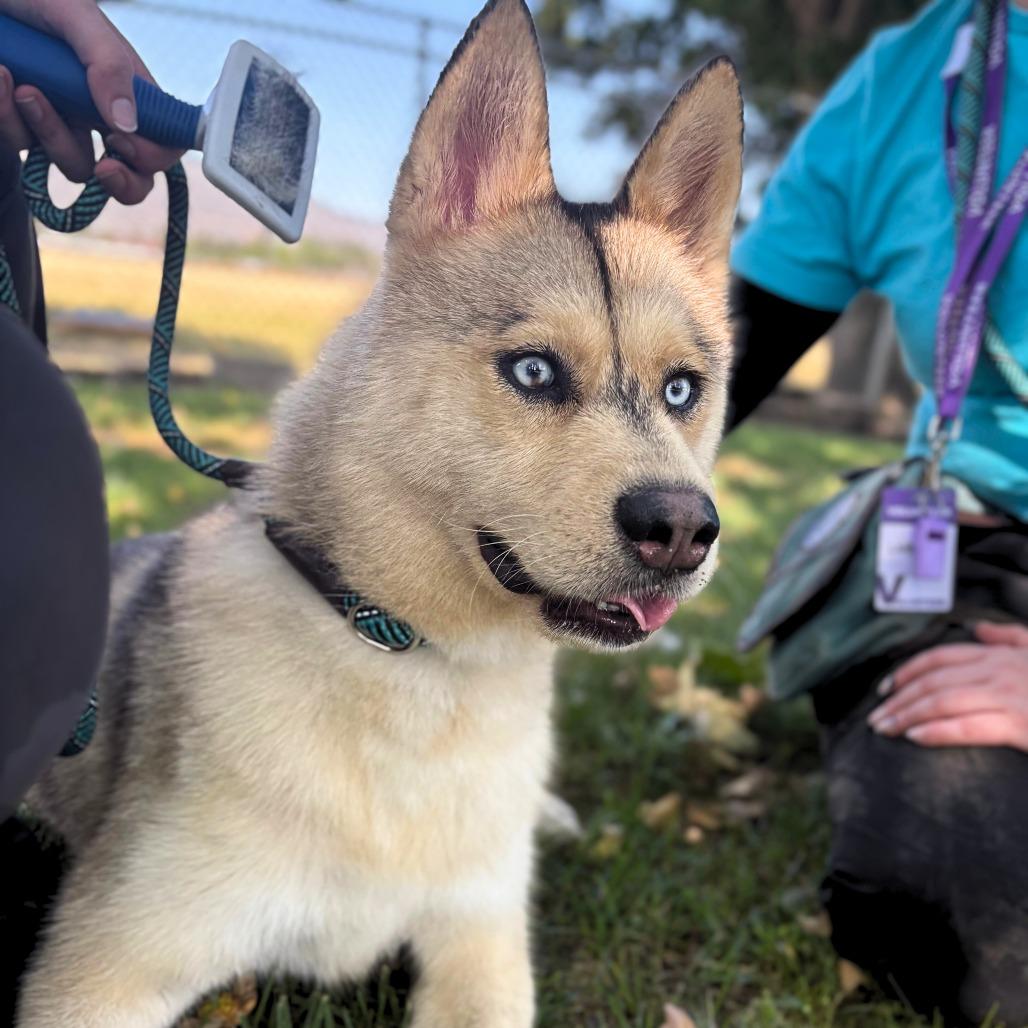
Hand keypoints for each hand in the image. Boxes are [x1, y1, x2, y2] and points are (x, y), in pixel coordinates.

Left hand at [0, 0, 180, 202]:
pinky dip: (8, 117)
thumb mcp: (76, 15)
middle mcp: (101, 113)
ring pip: (74, 166)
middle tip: (103, 169)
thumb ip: (108, 63)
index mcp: (128, 90)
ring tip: (23, 87)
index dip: (153, 155)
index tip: (121, 141)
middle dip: (123, 183)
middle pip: (132, 177)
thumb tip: (127, 123)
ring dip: (49, 132)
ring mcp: (63, 123)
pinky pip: (22, 145)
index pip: (164, 141)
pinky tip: (0, 77)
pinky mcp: (22, 126)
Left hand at [868, 622, 1027, 750]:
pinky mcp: (1020, 725)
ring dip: (907, 716)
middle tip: (874, 717)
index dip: (905, 672)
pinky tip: (915, 737)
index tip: (883, 689)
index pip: (938, 659)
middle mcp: (998, 672)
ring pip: (942, 702)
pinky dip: (938, 731)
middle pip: (932, 682)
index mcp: (998, 656)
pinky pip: (969, 727)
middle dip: (897, 700)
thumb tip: (978, 628)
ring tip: (884, 729)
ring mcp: (1008, 696)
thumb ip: (1008, 637)